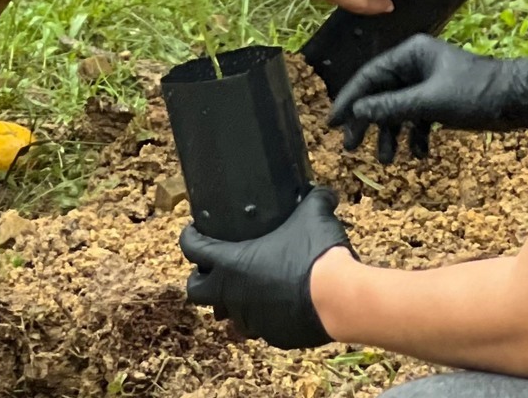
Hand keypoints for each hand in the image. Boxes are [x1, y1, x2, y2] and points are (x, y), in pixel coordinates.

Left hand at [182, 188, 349, 349]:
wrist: (338, 300)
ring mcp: (252, 319)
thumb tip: (324, 191)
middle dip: (201, 278)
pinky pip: (261, 327)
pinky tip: (281, 303)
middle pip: (196, 291)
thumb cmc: (316, 254)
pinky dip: (265, 316)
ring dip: (235, 300)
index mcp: (232, 263)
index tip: (194, 231)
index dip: (189, 237)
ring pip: (230, 313)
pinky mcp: (273, 336)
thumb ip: (314, 199)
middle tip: (215, 266)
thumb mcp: (313, 215)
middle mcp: (233, 294)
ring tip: (251, 286)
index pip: (192, 249)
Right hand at [328, 35, 527, 162]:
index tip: (333, 123)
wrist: (520, 98)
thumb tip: (357, 112)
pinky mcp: (440, 100)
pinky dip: (415, 136)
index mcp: (411, 54)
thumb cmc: (477, 92)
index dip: (350, 100)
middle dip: (367, 121)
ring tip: (387, 160)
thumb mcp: (430, 101)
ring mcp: (428, 83)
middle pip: (380, 94)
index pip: (369, 76)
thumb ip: (391, 106)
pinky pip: (417, 118)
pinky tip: (419, 155)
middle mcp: (416, 65)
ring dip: (391, 134)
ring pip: (397, 109)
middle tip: (351, 145)